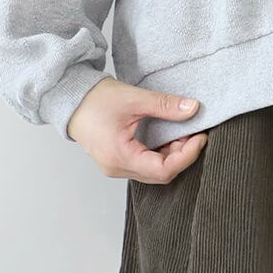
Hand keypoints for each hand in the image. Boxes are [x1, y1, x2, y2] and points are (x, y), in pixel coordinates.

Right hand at [67, 77, 210, 182]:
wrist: (72, 100)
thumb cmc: (97, 100)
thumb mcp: (134, 99)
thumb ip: (165, 105)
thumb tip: (193, 108)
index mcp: (120, 157)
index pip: (163, 170)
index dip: (187, 156)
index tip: (200, 137)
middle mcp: (118, 168)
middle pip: (160, 174)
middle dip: (182, 155)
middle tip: (195, 132)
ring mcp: (117, 166)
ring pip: (154, 171)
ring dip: (173, 154)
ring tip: (184, 132)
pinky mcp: (118, 160)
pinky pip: (145, 165)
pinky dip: (161, 153)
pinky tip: (169, 136)